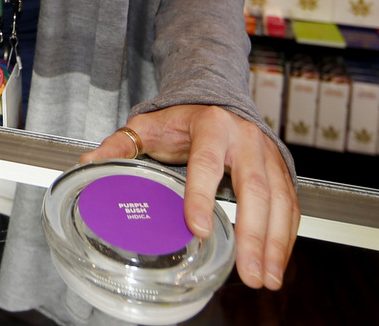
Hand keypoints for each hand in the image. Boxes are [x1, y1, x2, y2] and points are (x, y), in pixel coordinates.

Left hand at [83, 104, 298, 289]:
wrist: (218, 103)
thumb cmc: (182, 120)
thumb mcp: (148, 126)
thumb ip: (120, 145)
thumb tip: (89, 164)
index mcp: (211, 126)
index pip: (206, 162)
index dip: (201, 195)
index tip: (196, 228)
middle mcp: (245, 139)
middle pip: (253, 188)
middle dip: (251, 233)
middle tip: (247, 269)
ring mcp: (267, 155)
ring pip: (277, 201)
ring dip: (273, 243)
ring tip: (264, 276)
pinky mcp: (281, 171)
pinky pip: (289, 206)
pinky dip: (284, 237)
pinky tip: (276, 262)